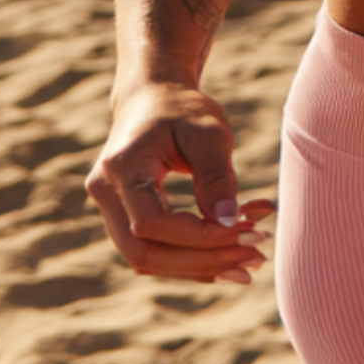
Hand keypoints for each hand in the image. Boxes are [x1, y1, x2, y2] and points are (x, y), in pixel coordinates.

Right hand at [87, 82, 275, 283]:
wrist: (152, 96)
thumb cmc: (183, 109)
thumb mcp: (209, 131)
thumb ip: (216, 176)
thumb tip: (229, 222)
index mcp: (122, 167)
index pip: (152, 223)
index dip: (200, 237)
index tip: (249, 231)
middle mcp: (106, 193)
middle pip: (145, 252)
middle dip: (204, 261)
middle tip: (257, 256)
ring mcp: (109, 209)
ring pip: (148, 259)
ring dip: (201, 267)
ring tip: (252, 262)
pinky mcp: (123, 218)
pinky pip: (154, 251)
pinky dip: (192, 259)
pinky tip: (231, 259)